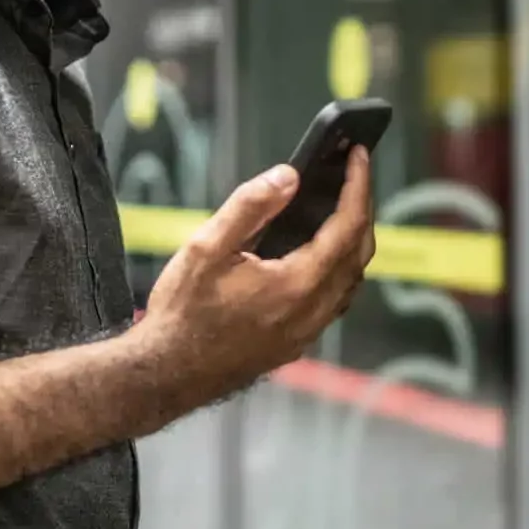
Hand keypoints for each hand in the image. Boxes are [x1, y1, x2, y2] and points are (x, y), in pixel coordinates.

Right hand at [134, 146, 375, 412]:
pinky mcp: (296, 343)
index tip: (359, 155)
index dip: (358, 186)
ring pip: (351, 279)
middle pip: (359, 252)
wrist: (167, 373)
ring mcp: (307, 332)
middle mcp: (312, 312)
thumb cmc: (182, 312)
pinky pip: (336, 299)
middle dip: (362, 208)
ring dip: (353, 240)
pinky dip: (339, 267)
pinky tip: (318, 253)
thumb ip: (250, 207)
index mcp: (296, 285)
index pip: (347, 226)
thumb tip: (289, 176)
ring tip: (339, 206)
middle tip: (353, 175)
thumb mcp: (205, 247)